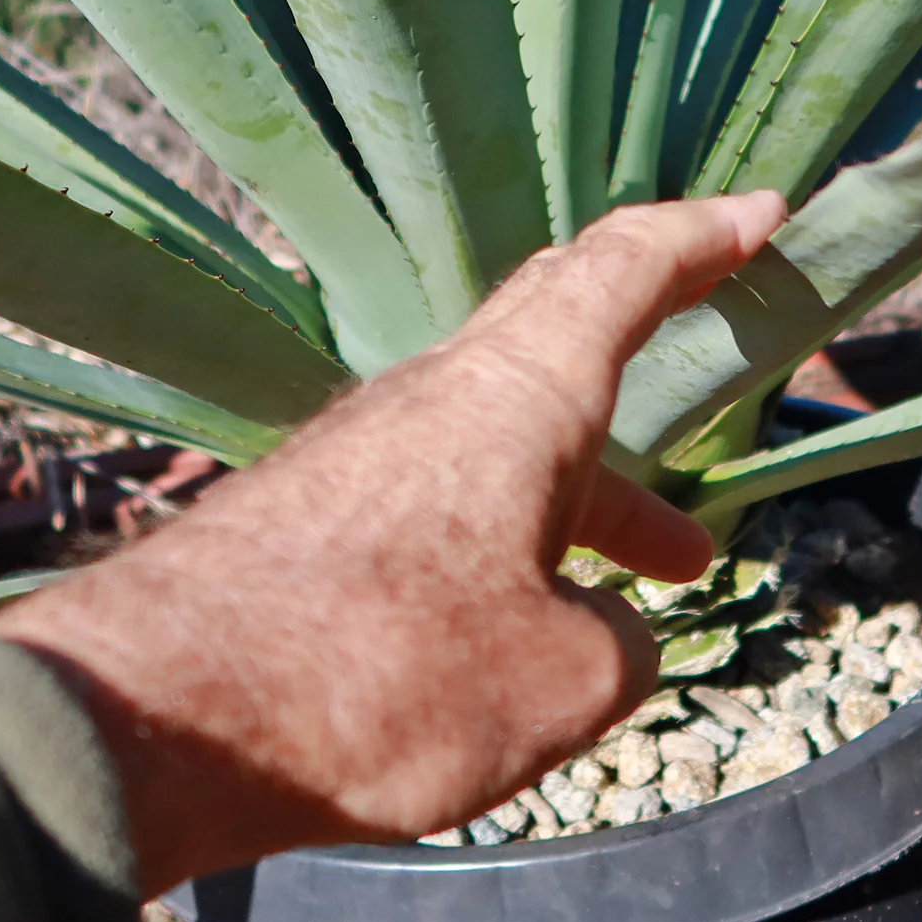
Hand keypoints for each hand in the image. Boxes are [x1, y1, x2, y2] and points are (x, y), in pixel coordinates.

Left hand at [0, 192, 786, 896]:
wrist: (158, 710)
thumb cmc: (383, 674)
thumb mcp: (562, 683)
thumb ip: (617, 643)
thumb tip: (607, 627)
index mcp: (519, 395)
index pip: (624, 271)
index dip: (704, 236)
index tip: (763, 210)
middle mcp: (442, 392)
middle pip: (559, 316)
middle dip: (651, 324)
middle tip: (716, 324)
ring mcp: (369, 444)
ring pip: (512, 426)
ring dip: (596, 476)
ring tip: (668, 562)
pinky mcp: (317, 506)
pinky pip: (451, 482)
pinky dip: (521, 518)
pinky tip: (529, 612)